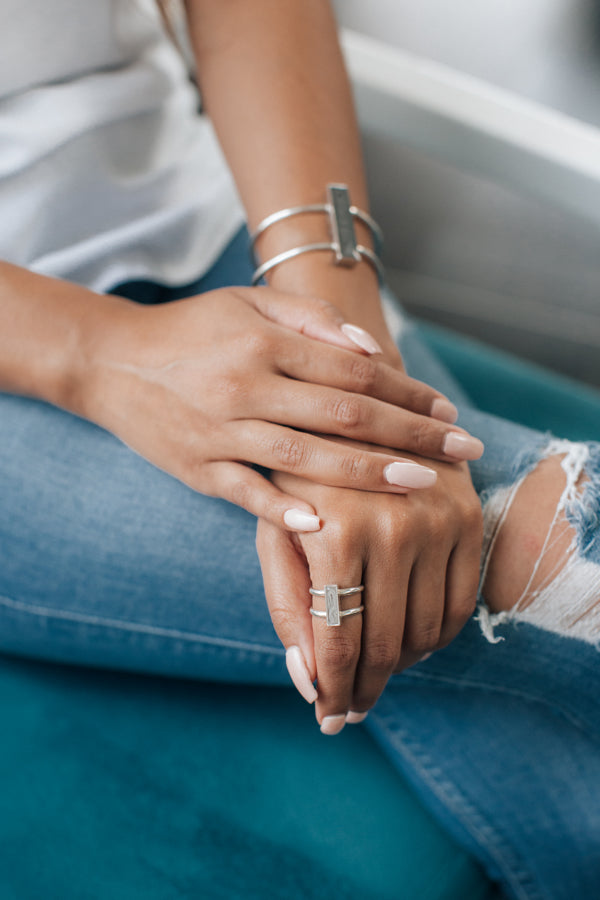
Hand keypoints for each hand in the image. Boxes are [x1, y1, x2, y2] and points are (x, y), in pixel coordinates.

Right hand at [81, 286, 481, 528]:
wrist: (110, 362)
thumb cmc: (191, 330)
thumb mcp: (247, 303)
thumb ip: (312, 318)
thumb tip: (372, 348)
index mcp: (262, 341)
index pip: (352, 369)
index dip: (404, 391)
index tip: (445, 412)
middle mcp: (244, 384)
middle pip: (342, 413)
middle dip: (408, 434)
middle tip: (460, 451)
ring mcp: (219, 430)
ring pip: (304, 456)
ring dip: (366, 473)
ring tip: (420, 485)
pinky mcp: (197, 468)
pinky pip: (246, 492)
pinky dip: (284, 509)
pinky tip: (326, 524)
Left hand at [256, 448, 482, 729]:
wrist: (354, 408)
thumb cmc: (299, 477)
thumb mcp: (274, 533)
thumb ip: (287, 606)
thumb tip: (307, 684)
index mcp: (334, 534)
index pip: (339, 642)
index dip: (333, 691)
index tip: (327, 718)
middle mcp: (393, 528)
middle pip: (387, 646)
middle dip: (366, 689)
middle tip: (351, 709)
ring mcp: (438, 522)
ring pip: (427, 633)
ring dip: (402, 668)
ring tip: (375, 672)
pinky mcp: (468, 518)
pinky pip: (461, 604)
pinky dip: (437, 637)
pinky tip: (411, 642)